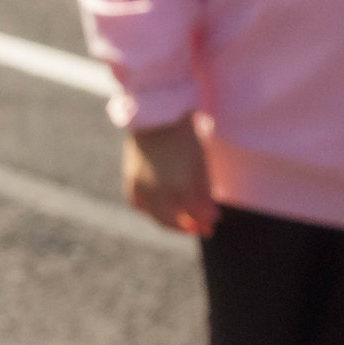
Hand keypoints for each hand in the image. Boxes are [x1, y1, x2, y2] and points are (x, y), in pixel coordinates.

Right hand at [123, 118, 217, 236]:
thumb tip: (212, 220)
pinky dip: (150, 210)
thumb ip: (205, 195)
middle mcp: (157, 190)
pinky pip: (140, 204)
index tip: (212, 225)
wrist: (156, 117)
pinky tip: (161, 207)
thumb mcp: (200, 165)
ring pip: (155, 216)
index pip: (194, 216)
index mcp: (179, 186)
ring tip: (182, 218)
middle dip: (188, 226)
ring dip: (170, 221)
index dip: (205, 222)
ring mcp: (141, 186)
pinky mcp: (130, 180)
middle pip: (173, 221)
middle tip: (199, 227)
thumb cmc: (184, 138)